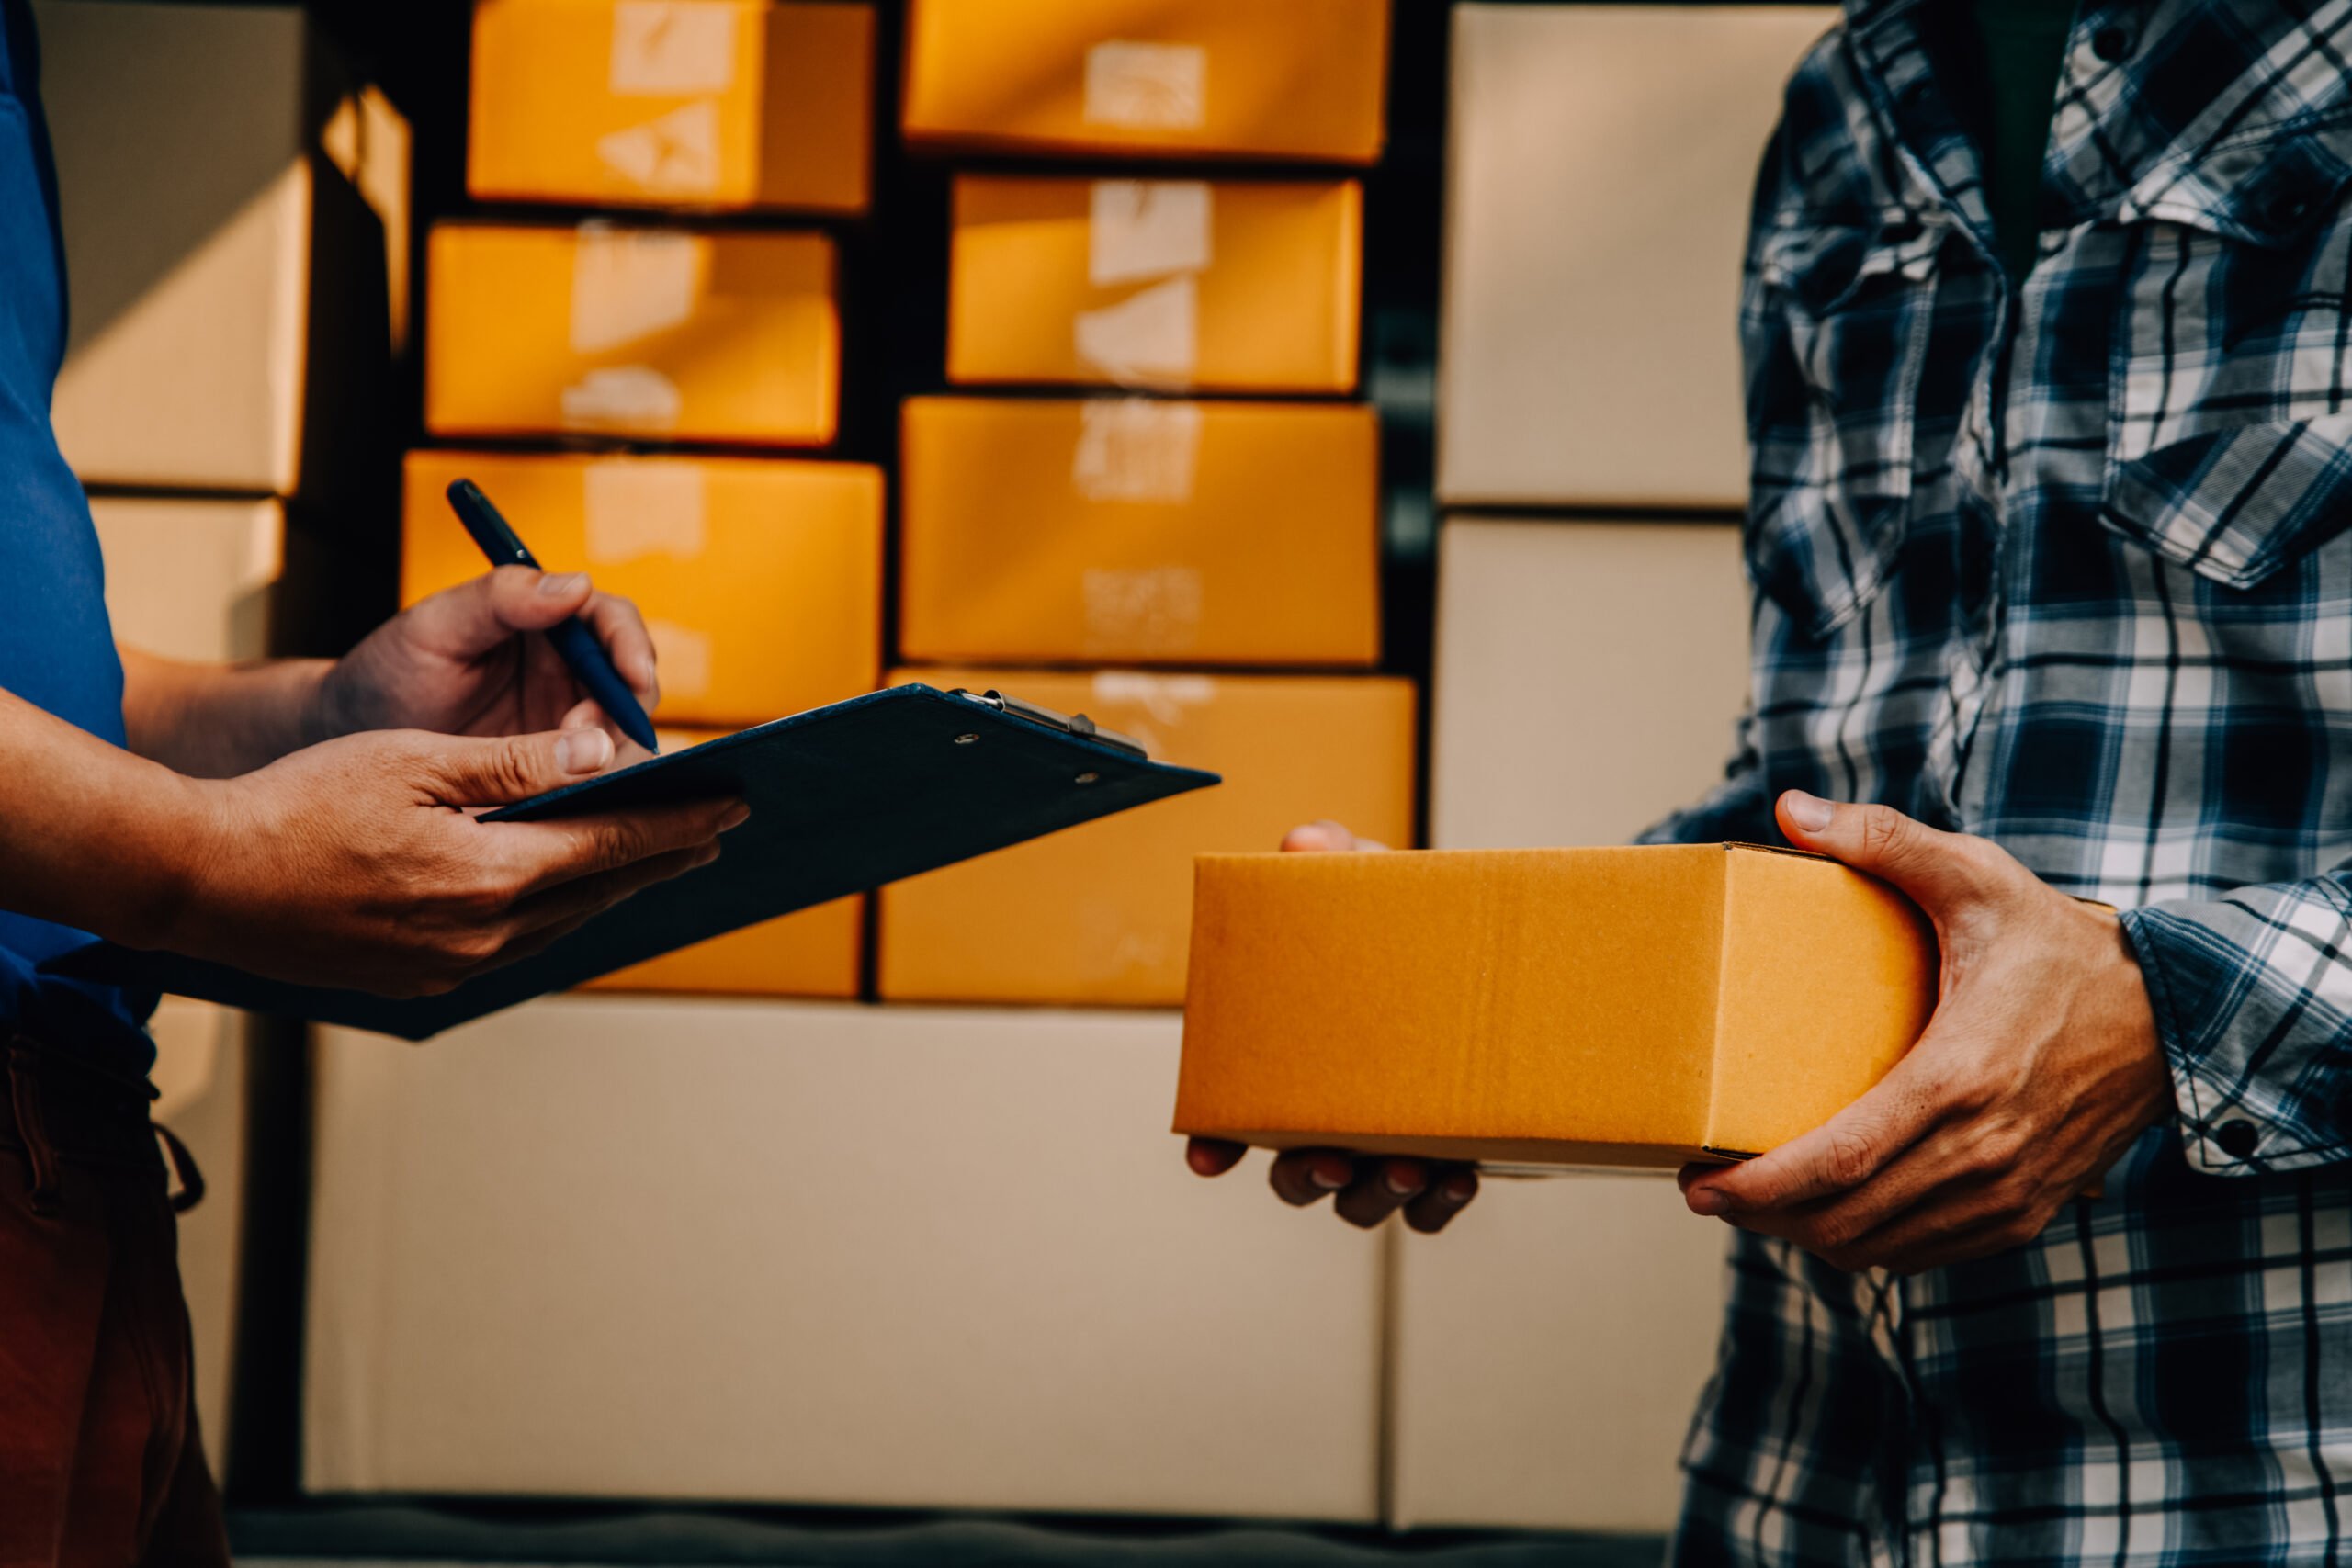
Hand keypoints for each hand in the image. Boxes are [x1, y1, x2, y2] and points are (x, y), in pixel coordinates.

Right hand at [165, 725, 742, 996]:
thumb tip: (601, 757)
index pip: (615, 843)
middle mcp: (485, 933)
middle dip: (662, 856)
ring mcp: (453, 966)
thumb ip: (515, 764)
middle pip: (601, 889)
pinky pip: (515, 943)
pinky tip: (563, 891)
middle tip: (714, 831)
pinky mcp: (421, 980)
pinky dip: (553, 910)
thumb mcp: (414, 761)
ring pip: (561, 920)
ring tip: (653, 857)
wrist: (200, 880)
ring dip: (610, 886)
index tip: (730, 805)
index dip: (678, 822)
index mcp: (491, 874)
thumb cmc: (296, 806)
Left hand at [313, 568, 659, 758]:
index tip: (632, 673)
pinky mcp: (553, 774)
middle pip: (633, 686)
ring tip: (571, 774)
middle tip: (584, 736)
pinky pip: (593, 783)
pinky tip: (569, 802)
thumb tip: (578, 585)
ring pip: (622, 739)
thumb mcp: (435, 627)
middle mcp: (568, 672)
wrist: (348, 742)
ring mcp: (565, 726)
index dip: (633, 646)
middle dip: (623, 711)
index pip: (613, 623)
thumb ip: (501, 598)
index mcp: (548, 623)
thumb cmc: (388, 671)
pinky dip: (593, 791)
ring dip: (611, 755)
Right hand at [1183, 820, 1480, 1232]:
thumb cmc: (1415, 921)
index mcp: (1294, 1055)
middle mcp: (1332, 1111)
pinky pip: (1428, 1209)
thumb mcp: (1376, 877)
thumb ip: (1337, 855)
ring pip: (1357, 1202)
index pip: (1234, 1110)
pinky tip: (1458, 1176)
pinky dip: (1437, 1203)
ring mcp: (1386, 1141)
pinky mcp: (1448, 1160)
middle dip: (1302, 1178)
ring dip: (1373, 1196)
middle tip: (1326, 1161)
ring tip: (1404, 1166)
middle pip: (1293, 1176)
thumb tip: (1302, 843)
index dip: (1214, 1139)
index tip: (1206, 1156)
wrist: (1505, 950)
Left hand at [1678, 792, 2172, 1272]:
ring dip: (1808, 1237)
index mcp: (1960, 1076)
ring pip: (1881, 1248)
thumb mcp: (1977, 875)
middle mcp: (1984, 1150)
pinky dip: (1867, 1244)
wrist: (2171, 1016)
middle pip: (1846, 1219)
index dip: (1760, 1186)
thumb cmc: (2060, 944)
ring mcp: (2008, 1193)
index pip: (1840, 1160)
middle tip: (1706, 1190)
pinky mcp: (2024, 1213)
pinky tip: (1828, 1214)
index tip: (1698, 1184)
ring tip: (1756, 1203)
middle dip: (1762, 1216)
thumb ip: (1885, 840)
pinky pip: (1925, 1253)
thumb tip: (1792, 807)